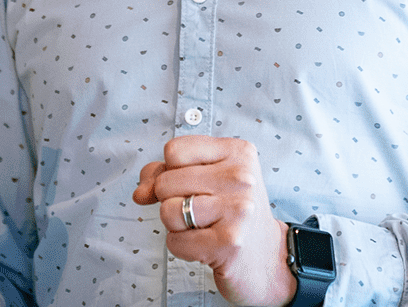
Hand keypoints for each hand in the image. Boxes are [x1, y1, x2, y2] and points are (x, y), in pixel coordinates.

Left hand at [134, 136, 296, 306]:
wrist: (267, 258)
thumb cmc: (232, 214)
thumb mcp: (207, 180)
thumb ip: (167, 174)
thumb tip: (140, 192)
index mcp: (238, 152)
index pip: (174, 150)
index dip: (170, 170)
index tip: (191, 185)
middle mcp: (241, 177)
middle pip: (166, 182)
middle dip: (171, 201)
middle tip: (200, 211)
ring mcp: (237, 209)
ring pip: (168, 211)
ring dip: (176, 226)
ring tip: (202, 228)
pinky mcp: (228, 242)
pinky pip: (175, 241)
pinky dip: (182, 247)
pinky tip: (206, 246)